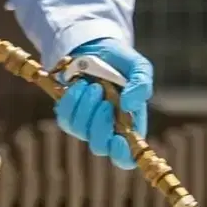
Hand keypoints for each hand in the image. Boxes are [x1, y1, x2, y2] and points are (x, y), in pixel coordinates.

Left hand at [54, 40, 151, 170]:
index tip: (118, 139)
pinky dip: (71, 100)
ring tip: (93, 86)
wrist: (95, 48)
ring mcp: (86, 124)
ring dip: (86, 107)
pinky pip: (65, 117)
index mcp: (130, 126)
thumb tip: (129, 105)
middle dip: (101, 124)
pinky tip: (78, 85)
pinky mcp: (69, 115)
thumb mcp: (138, 67)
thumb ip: (141, 85)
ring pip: (81, 130)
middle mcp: (108, 130)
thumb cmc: (120, 62)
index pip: (125, 157)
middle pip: (100, 146)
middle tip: (105, 101)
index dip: (122, 155)